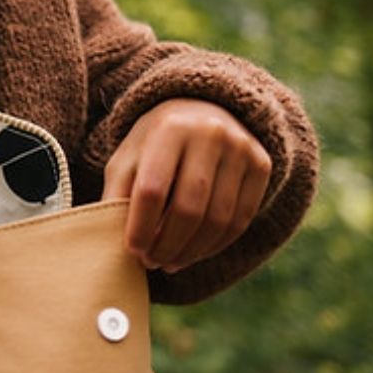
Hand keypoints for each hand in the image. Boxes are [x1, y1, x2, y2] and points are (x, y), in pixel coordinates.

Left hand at [102, 98, 270, 272]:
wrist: (201, 109)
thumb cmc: (155, 142)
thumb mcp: (129, 157)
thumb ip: (117, 194)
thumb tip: (110, 242)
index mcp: (168, 128)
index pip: (152, 189)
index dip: (141, 226)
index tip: (132, 251)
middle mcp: (209, 133)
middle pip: (188, 208)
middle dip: (167, 245)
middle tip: (152, 263)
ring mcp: (240, 148)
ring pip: (218, 219)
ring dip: (191, 251)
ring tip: (170, 262)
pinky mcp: (261, 164)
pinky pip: (241, 219)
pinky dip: (216, 245)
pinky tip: (195, 252)